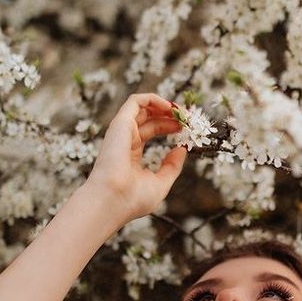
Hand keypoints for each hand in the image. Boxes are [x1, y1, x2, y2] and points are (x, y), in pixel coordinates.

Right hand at [85, 92, 187, 222]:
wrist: (112, 201)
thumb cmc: (132, 199)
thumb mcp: (160, 183)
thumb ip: (172, 166)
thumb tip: (182, 149)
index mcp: (131, 154)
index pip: (152, 131)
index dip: (170, 126)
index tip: (187, 128)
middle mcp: (125, 140)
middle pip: (150, 118)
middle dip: (171, 115)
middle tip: (189, 119)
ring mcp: (122, 132)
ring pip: (143, 107)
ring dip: (165, 106)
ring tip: (183, 112)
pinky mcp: (121, 124)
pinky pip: (136, 101)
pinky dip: (154, 99)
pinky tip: (170, 107)